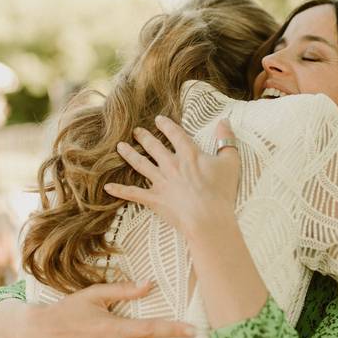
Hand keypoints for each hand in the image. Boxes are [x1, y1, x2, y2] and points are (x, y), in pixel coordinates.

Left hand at [105, 116, 239, 239]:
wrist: (208, 218)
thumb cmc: (221, 192)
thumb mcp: (230, 162)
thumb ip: (226, 140)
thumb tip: (224, 120)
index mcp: (189, 154)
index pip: (175, 134)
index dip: (166, 125)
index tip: (159, 119)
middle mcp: (171, 164)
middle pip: (154, 147)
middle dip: (144, 137)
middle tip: (136, 131)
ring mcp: (161, 182)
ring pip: (140, 164)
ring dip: (129, 155)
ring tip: (120, 147)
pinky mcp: (154, 199)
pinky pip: (133, 193)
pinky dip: (120, 190)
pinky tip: (107, 186)